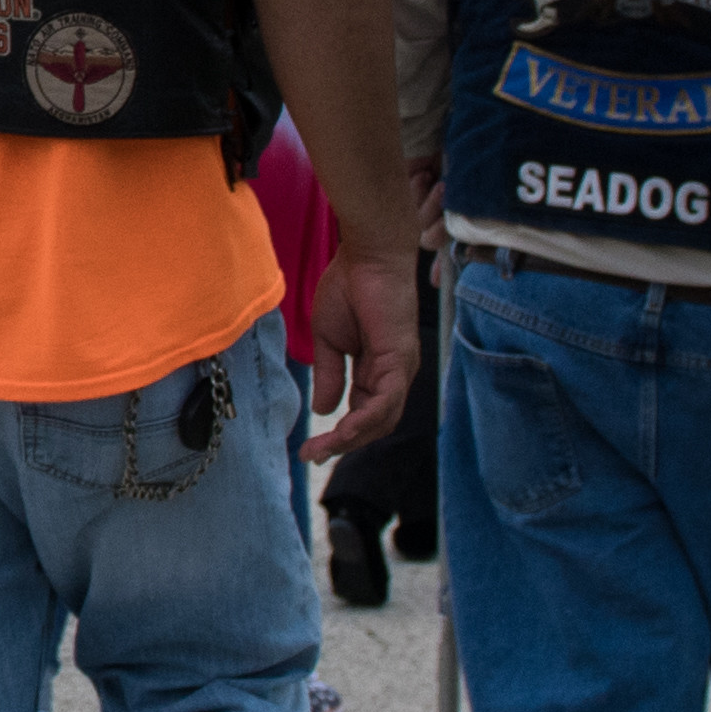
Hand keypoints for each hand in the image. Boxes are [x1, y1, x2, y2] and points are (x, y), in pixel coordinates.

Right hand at [306, 236, 419, 462]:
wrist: (367, 256)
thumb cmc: (349, 287)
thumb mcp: (328, 340)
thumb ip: (329, 375)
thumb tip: (323, 409)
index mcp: (378, 370)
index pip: (363, 414)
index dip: (339, 434)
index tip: (309, 448)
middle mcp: (394, 375)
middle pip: (374, 424)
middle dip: (343, 443)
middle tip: (312, 455)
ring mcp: (401, 369)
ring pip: (382, 419)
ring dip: (351, 438)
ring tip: (322, 449)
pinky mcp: (400, 360)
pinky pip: (386, 401)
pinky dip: (365, 420)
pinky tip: (343, 431)